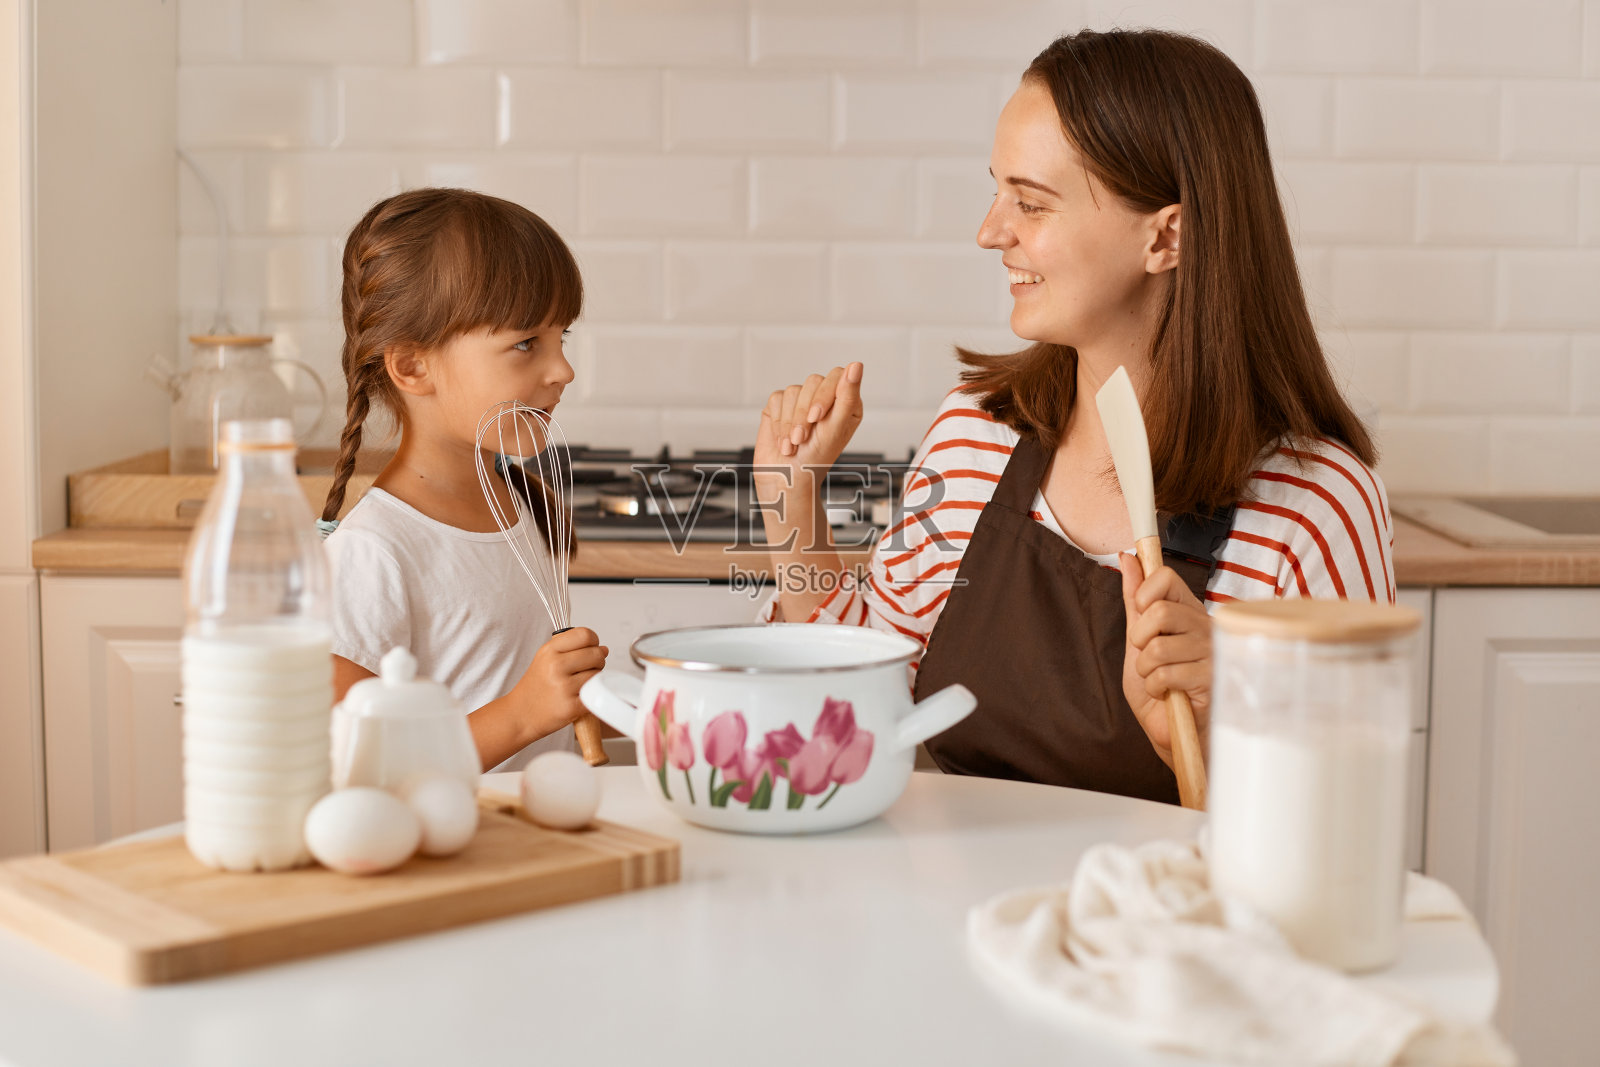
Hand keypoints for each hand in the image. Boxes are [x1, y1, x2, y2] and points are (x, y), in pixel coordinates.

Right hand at [513, 627, 607, 740]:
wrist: (520, 714)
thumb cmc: (536, 686)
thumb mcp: (545, 657)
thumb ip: (572, 647)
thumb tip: (604, 649)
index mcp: (550, 651)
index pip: (585, 635)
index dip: (594, 641)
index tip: (591, 648)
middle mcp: (556, 666)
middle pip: (597, 654)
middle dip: (598, 661)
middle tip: (587, 668)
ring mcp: (564, 687)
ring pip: (598, 675)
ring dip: (594, 679)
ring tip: (580, 683)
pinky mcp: (571, 706)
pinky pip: (594, 694)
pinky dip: (591, 695)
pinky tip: (579, 695)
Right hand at [753, 363, 863, 496]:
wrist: (786, 479)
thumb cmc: (816, 459)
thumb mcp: (836, 428)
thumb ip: (848, 395)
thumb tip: (857, 365)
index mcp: (845, 403)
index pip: (838, 376)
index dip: (825, 394)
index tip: (817, 418)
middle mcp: (824, 399)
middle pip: (813, 381)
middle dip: (805, 412)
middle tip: (803, 437)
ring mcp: (800, 401)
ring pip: (793, 391)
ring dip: (791, 422)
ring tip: (794, 443)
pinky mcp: (780, 407)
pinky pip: (777, 399)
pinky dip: (779, 423)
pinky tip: (783, 440)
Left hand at [1118, 553, 1211, 768]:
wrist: (1172, 729)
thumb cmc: (1159, 684)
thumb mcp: (1139, 639)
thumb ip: (1135, 600)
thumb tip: (1127, 557)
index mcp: (1189, 610)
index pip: (1166, 577)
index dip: (1144, 595)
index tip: (1142, 617)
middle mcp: (1206, 625)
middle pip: (1159, 612)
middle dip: (1140, 640)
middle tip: (1149, 657)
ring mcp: (1213, 652)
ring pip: (1158, 647)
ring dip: (1146, 670)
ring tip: (1159, 679)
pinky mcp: (1212, 679)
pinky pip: (1165, 674)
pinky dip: (1156, 688)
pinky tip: (1170, 693)